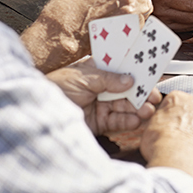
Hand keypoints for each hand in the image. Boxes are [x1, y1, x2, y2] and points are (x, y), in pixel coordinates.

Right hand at [21, 0, 153, 71]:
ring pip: (148, 5)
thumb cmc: (66, 10)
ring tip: (120, 18)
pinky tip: (120, 28)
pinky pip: (144, 21)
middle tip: (124, 6)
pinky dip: (135, 24)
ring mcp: (132, 4)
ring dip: (139, 11)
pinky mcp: (134, 23)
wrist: (61, 33)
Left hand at [47, 58, 161, 135]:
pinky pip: (118, 122)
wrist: (37, 116)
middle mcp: (101, 88)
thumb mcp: (83, 77)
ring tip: (148, 110)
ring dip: (139, 108)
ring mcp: (101, 105)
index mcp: (97, 71)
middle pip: (128, 89)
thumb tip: (130, 80)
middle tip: (155, 96)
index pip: (121, 68)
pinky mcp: (99, 123)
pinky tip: (136, 120)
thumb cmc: (54, 89)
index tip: (152, 72)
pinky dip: (128, 121)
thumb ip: (108, 79)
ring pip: (126, 106)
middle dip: (142, 92)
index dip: (137, 70)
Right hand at [139, 91, 192, 189]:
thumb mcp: (148, 127)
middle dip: (192, 122)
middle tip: (184, 138)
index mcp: (179, 98)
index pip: (177, 102)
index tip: (173, 126)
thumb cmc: (161, 145)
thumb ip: (159, 118)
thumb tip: (162, 121)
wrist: (178, 161)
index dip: (175, 116)